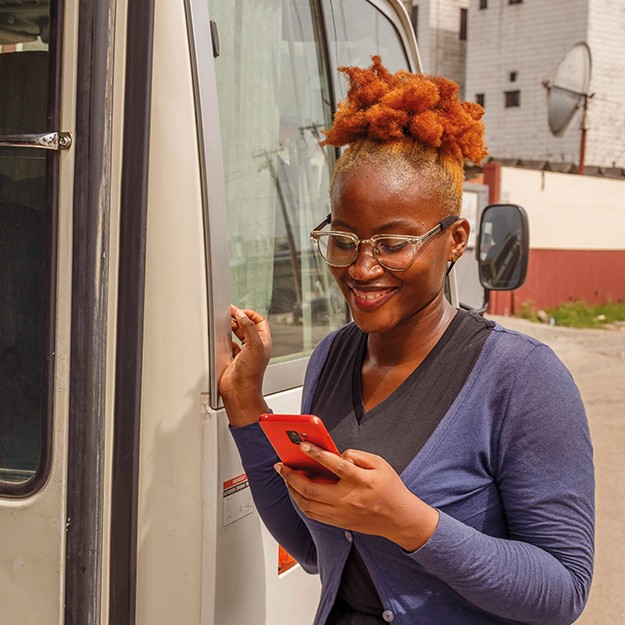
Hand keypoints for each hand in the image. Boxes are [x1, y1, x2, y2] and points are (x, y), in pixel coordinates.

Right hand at [219, 305, 272, 426]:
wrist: (239, 390)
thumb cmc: (251, 373)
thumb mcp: (254, 345)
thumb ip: (249, 328)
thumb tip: (242, 315)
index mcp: (263, 341)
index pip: (260, 321)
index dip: (250, 314)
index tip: (240, 312)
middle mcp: (255, 346)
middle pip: (248, 326)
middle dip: (239, 318)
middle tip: (230, 314)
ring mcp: (244, 353)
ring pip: (238, 334)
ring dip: (232, 328)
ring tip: (226, 323)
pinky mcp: (233, 358)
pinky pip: (230, 345)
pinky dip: (226, 339)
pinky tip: (223, 338)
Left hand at [276, 443, 438, 551]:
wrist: (400, 519)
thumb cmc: (390, 488)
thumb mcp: (380, 464)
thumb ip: (358, 455)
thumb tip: (337, 454)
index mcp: (360, 481)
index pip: (334, 465)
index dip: (316, 454)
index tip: (301, 445)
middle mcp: (348, 499)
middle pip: (312, 489)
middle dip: (292, 476)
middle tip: (281, 466)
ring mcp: (341, 514)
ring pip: (308, 504)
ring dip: (293, 490)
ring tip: (286, 478)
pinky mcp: (339, 523)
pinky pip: (313, 514)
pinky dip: (301, 502)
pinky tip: (297, 492)